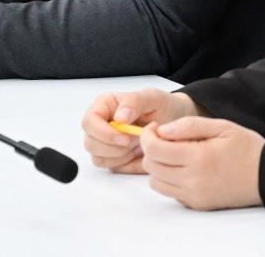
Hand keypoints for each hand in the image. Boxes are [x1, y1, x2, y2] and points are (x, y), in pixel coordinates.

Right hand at [83, 88, 199, 172]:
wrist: (174, 122)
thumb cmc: (162, 106)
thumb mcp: (153, 97)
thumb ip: (135, 101)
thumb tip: (119, 117)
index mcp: (105, 107)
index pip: (89, 122)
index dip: (102, 132)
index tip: (123, 137)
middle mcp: (101, 125)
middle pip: (90, 143)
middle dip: (112, 147)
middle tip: (134, 142)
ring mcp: (106, 144)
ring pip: (98, 158)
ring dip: (119, 156)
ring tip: (138, 144)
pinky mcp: (114, 158)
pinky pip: (112, 167)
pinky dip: (125, 163)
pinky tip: (138, 152)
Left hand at [139, 116, 264, 209]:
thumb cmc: (246, 148)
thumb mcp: (221, 126)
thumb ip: (189, 125)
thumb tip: (162, 131)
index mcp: (199, 157)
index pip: (154, 149)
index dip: (147, 136)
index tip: (155, 128)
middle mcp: (193, 180)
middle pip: (150, 166)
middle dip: (151, 149)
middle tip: (164, 138)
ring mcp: (194, 195)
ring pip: (156, 182)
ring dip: (158, 166)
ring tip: (173, 154)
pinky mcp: (196, 204)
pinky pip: (170, 192)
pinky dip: (169, 179)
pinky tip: (184, 168)